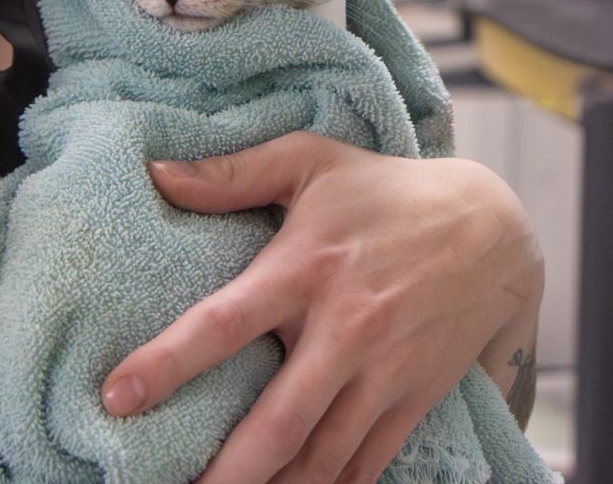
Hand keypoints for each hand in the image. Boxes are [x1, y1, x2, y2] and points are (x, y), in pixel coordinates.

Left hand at [99, 133, 541, 483]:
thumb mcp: (310, 160)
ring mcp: (383, 373)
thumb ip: (231, 172)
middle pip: (278, 421)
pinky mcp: (412, 400)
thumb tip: (156, 174)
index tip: (117, 395)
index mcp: (306, 266)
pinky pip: (365, 465)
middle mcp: (345, 328)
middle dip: (227, 473)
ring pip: (321, 458)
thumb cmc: (385, 190)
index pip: (225, 322)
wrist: (494, 231)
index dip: (169, 362)